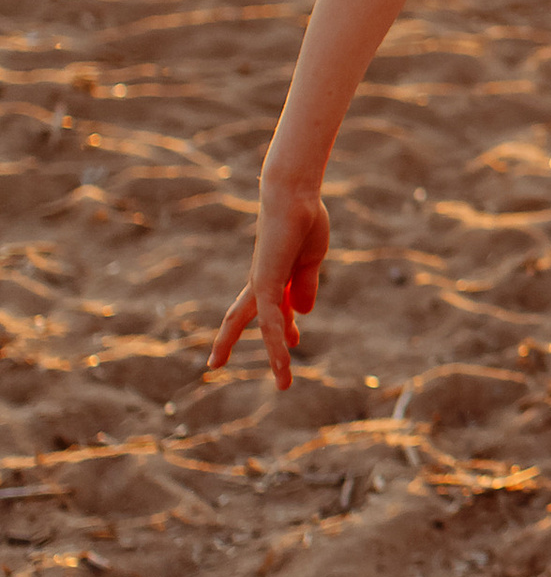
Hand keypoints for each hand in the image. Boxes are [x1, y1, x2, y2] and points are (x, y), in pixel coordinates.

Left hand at [206, 181, 331, 391]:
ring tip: (270, 379)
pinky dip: (277, 341)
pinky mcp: (265, 284)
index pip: (275, 309)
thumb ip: (305, 285)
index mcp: (275, 274)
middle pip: (240, 316)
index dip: (284, 329)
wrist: (294, 197)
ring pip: (257, 325)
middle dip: (228, 339)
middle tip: (213, 364)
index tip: (293, 343)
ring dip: (268, 354)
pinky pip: (272, 321)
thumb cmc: (304, 220)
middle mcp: (262, 281)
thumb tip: (301, 312)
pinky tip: (283, 359)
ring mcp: (261, 283)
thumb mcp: (312, 259)